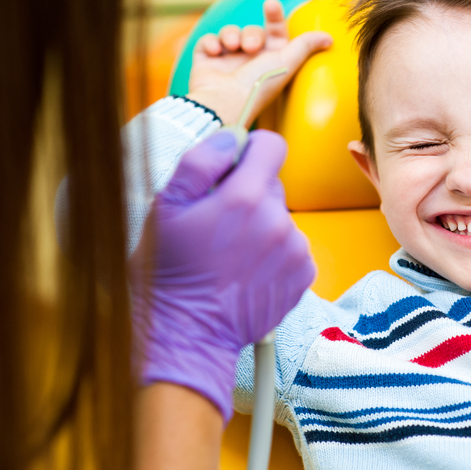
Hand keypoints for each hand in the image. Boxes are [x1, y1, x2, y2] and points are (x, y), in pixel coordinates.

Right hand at [130, 129, 315, 421]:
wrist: (187, 332)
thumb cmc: (169, 270)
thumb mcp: (166, 207)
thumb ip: (201, 161)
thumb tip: (232, 137)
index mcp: (246, 197)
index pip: (272, 145)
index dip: (252, 149)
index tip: (234, 166)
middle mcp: (278, 221)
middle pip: (273, 184)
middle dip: (248, 194)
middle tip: (218, 223)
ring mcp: (295, 250)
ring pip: (281, 218)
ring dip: (261, 227)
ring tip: (229, 254)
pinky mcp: (304, 275)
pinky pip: (292, 247)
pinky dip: (274, 254)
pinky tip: (245, 271)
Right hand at [187, 0, 331, 124]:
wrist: (225, 101)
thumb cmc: (259, 84)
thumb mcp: (287, 62)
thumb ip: (306, 45)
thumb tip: (329, 38)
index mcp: (272, 60)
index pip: (275, 31)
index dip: (275, 16)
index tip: (272, 5)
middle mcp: (251, 60)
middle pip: (252, 30)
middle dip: (251, 34)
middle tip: (251, 47)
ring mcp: (228, 60)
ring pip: (230, 32)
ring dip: (230, 34)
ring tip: (231, 47)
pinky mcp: (207, 61)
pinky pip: (208, 40)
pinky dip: (210, 42)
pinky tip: (215, 52)